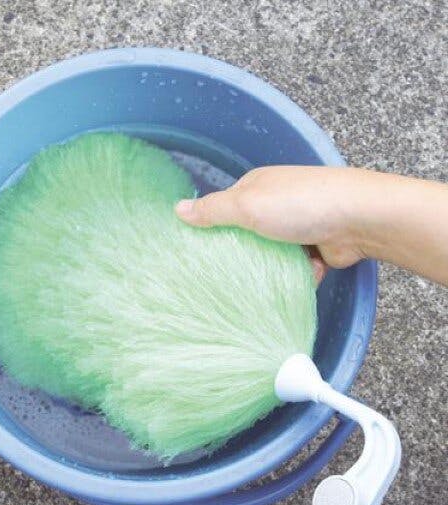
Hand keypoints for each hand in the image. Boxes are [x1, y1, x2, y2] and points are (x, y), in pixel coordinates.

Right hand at [175, 166, 447, 284]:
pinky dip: (294, 275)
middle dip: (241, 253)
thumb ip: (212, 210)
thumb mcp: (246, 205)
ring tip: (255, 286)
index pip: (223, 208)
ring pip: (270, 255)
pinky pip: (294, 268)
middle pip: (246, 235)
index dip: (211, 229)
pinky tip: (291, 282)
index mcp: (256, 187)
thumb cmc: (299, 205)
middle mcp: (275, 205)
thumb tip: (176, 210)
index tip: (197, 253)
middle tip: (223, 276)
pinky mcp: (314, 248)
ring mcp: (296, 227)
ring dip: (269, 269)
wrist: (359, 219)